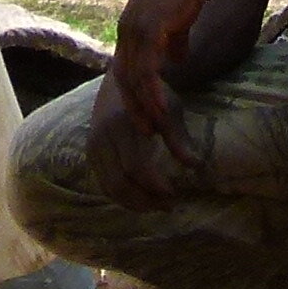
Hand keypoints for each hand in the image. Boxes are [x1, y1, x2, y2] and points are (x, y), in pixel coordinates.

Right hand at [79, 71, 190, 208]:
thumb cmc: (149, 98)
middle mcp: (102, 138)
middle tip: (168, 206)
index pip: (134, 166)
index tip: (174, 193)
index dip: (154, 185)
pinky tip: (142, 199)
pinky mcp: (92, 155)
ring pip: (110, 188)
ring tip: (157, 206)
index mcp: (121, 124)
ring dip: (134, 203)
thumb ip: (178, 137)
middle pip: (119, 182)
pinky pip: (104, 184)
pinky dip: (122, 197)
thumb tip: (195, 164)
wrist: (119, 82)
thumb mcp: (168, 110)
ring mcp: (94, 148)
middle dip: (144, 200)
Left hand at [93, 0, 211, 199]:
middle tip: (145, 131)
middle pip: (124, 78)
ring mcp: (135, 31)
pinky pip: (147, 71)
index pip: (126, 69)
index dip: (134, 93)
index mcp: (130, 29)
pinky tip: (162, 110)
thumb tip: (177, 61)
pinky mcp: (148, 31)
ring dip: (143, 106)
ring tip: (154, 128)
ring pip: (134, 79)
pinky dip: (152, 94)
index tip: (144, 114)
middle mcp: (126, 31)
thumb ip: (173, 42)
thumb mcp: (176, 20)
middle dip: (134, 107)